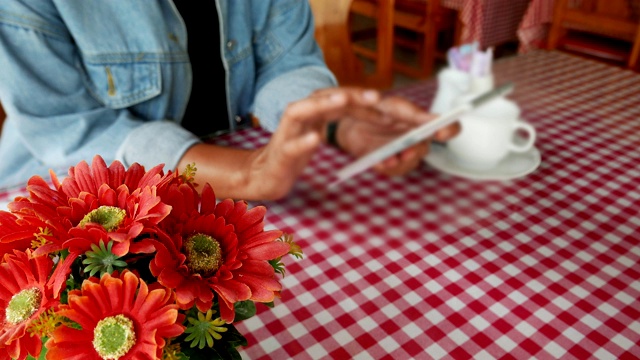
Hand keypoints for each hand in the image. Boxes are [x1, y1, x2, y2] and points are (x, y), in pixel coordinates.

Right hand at [179, 87, 381, 200]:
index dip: (361, 98)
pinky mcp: (280, 153)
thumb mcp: (316, 131)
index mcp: (311, 111)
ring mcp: (287, 132)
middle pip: (324, 98)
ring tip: (343, 100)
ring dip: (322, 105)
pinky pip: (291, 145)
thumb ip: (333, 118)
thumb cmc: (293, 153)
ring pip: (302, 112)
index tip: (384, 100)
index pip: (338, 99)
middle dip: (350, 96)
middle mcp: (298, 115)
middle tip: (376, 96)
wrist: (264, 174)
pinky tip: (316, 138)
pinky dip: (303, 141)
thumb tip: (366, 110)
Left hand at [333, 93, 459, 175]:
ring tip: (387, 161)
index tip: (442, 133)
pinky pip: (391, 170)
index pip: (448, 128)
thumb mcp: (395, 106)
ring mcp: (403, 152)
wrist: (351, 121)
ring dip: (399, 164)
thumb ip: (413, 113)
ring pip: (409, 164)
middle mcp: (417, 139)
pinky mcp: (388, 161)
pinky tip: (378, 163)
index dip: (449, 130)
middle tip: (406, 152)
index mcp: (422, 122)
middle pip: (425, 149)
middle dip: (416, 152)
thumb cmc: (378, 109)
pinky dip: (384, 167)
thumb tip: (435, 119)